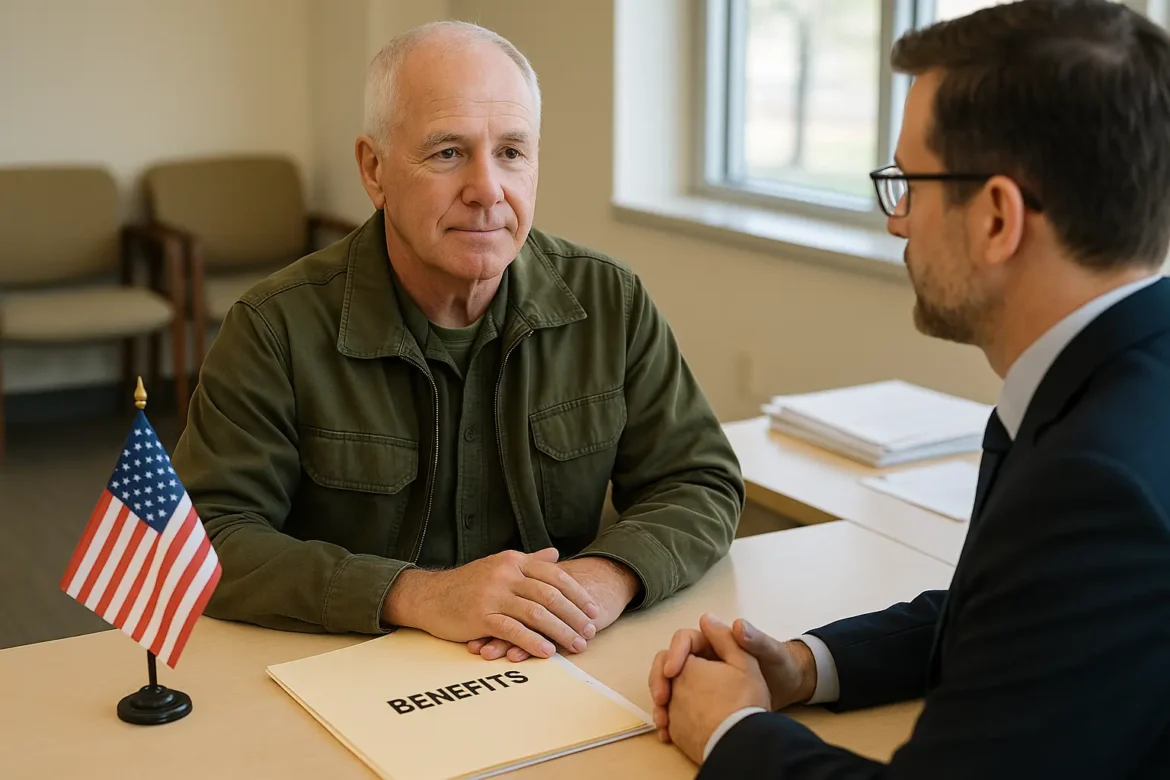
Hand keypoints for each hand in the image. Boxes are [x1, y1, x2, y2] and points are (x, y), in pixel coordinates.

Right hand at [467, 556, 638, 661]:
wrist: (429, 596)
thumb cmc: (467, 584)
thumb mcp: (499, 565)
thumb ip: (529, 561)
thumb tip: (555, 554)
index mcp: (513, 561)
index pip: (554, 576)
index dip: (577, 594)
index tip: (592, 610)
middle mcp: (505, 574)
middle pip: (550, 595)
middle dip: (574, 616)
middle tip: (590, 632)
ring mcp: (492, 594)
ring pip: (536, 613)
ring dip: (561, 631)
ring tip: (576, 645)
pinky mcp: (480, 615)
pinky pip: (512, 630)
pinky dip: (532, 641)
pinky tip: (547, 652)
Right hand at [649, 615, 815, 740]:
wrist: (788, 690)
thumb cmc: (780, 666)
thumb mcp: (770, 652)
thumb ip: (755, 639)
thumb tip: (734, 624)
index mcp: (714, 643)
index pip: (685, 641)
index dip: (675, 653)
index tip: (672, 672)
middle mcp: (703, 659)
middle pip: (670, 663)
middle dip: (660, 679)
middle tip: (661, 699)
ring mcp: (700, 681)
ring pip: (670, 686)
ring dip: (661, 702)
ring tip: (663, 721)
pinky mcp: (700, 700)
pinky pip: (678, 706)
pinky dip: (670, 717)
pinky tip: (668, 731)